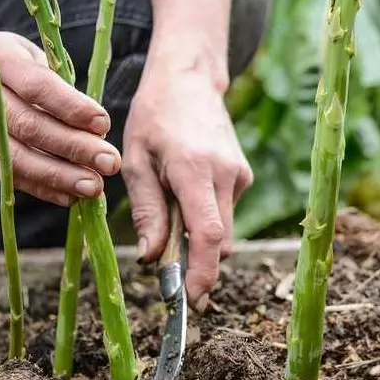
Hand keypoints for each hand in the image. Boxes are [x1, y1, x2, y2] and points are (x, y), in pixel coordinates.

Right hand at [0, 29, 121, 204]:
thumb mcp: (32, 54)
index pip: (37, 86)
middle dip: (73, 148)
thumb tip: (96, 129)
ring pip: (13, 158)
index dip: (71, 108)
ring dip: (59, 176)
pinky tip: (68, 195)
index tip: (104, 125)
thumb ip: (60, 85)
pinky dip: (40, 188)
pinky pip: (4, 175)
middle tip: (109, 163)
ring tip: (93, 186)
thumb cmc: (6, 60)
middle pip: (27, 127)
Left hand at [123, 65, 252, 311]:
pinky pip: (224, 212)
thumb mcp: (136, 161)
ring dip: (197, 240)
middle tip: (167, 278)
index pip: (209, 234)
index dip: (202, 273)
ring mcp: (239, 175)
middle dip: (197, 266)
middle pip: (219, 241)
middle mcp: (226, 174)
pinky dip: (204, 219)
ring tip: (168, 219)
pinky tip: (183, 195)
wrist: (189, 79)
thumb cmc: (154, 115)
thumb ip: (146, 212)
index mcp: (195, 169)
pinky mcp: (243, 175)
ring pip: (223, 229)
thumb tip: (151, 258)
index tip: (190, 300)